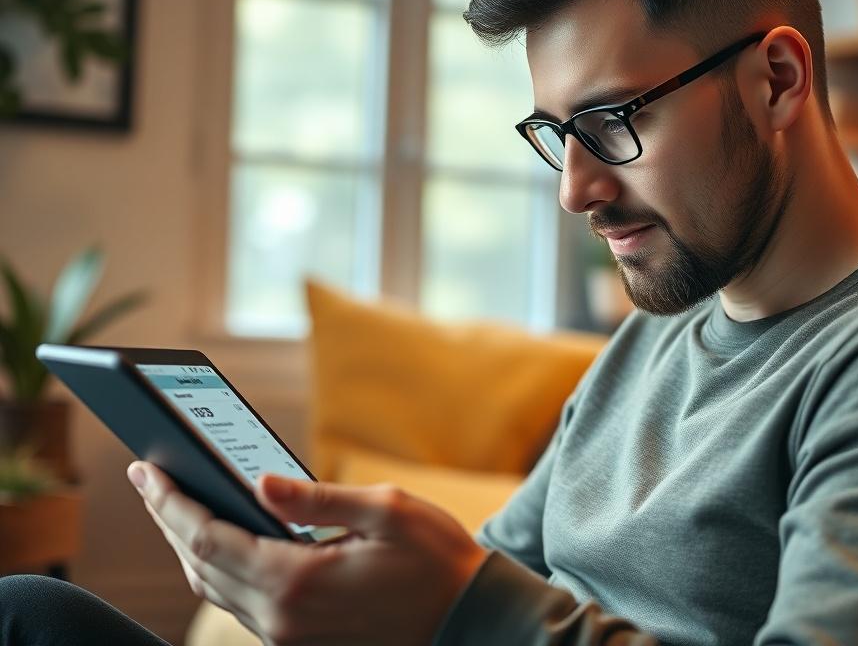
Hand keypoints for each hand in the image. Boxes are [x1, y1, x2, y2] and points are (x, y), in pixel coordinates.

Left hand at [127, 462, 487, 645]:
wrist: (468, 618)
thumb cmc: (436, 559)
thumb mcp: (385, 510)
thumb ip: (316, 498)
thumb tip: (258, 482)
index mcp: (298, 581)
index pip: (207, 538)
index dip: (170, 503)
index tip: (145, 473)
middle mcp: (284, 619)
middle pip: (200, 567)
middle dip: (170, 521)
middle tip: (151, 483)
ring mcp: (291, 637)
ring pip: (217, 591)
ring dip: (191, 547)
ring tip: (178, 506)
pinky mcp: (302, 642)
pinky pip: (242, 606)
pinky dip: (222, 570)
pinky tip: (224, 541)